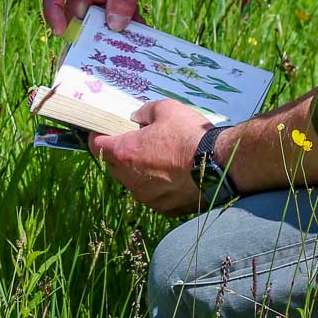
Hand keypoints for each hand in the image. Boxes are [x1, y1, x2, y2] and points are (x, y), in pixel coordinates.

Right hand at [42, 0, 179, 33]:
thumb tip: (114, 27)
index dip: (53, 11)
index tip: (61, 32)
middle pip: (79, 12)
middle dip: (88, 32)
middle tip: (103, 49)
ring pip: (101, 17)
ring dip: (112, 31)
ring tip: (128, 45)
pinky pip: (119, 14)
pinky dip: (128, 24)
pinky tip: (143, 34)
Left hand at [86, 100, 213, 214]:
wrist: (220, 165)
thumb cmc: (189, 135)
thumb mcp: (165, 109)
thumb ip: (144, 112)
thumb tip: (136, 119)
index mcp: (125, 153)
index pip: (97, 146)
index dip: (98, 136)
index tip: (104, 131)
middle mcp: (131, 180)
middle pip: (114, 166)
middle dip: (120, 155)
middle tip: (136, 143)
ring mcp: (147, 197)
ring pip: (133, 183)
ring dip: (139, 172)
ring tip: (159, 161)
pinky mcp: (164, 209)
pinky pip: (153, 196)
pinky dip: (157, 186)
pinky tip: (173, 176)